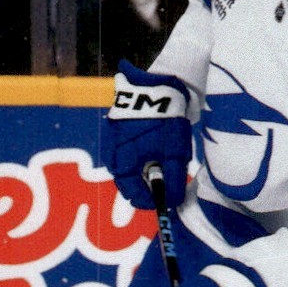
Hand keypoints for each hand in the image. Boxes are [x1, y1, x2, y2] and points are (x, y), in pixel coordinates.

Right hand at [103, 60, 191, 207]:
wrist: (157, 83)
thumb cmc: (165, 119)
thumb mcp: (175, 153)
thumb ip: (173, 181)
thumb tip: (173, 203)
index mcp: (123, 165)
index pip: (134, 197)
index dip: (154, 202)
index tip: (171, 200)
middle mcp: (113, 157)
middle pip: (132, 184)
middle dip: (152, 185)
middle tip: (173, 178)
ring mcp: (114, 143)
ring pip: (132, 169)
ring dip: (149, 170)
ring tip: (167, 156)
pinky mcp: (119, 132)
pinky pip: (131, 154)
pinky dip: (145, 156)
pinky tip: (158, 144)